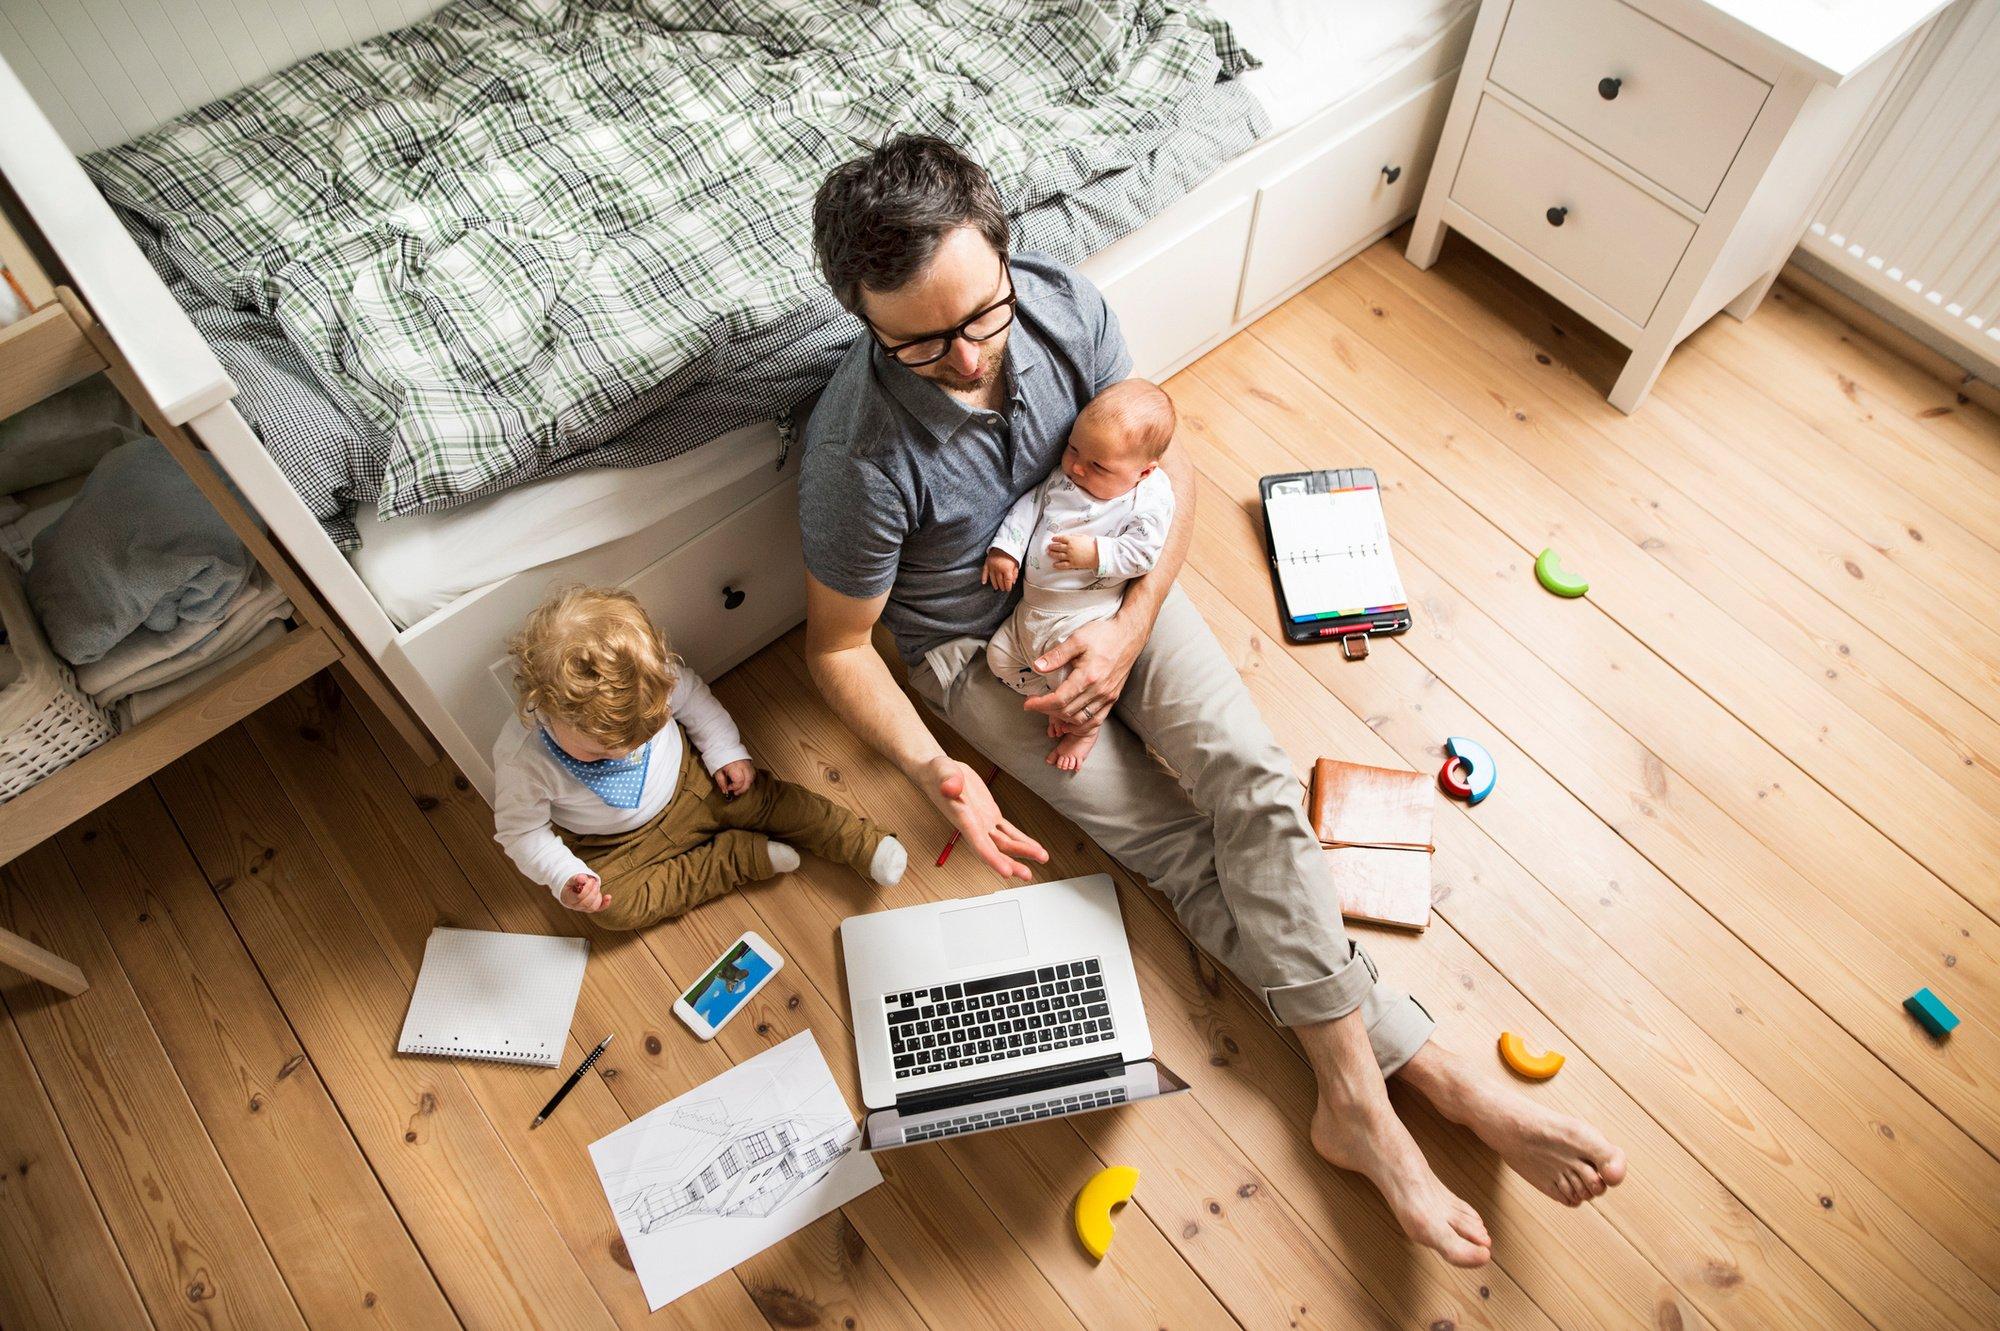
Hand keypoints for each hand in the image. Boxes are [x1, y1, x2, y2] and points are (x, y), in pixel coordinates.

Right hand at [560, 872, 609, 912]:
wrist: (572, 888)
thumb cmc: (571, 883)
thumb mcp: (571, 879)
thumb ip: (576, 878)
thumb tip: (582, 878)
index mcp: (568, 899)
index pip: (579, 897)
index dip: (587, 889)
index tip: (590, 880)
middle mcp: (575, 906)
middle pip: (587, 903)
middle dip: (593, 891)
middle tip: (594, 881)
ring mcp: (583, 908)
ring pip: (593, 907)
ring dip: (598, 896)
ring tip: (596, 885)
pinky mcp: (591, 908)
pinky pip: (599, 909)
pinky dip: (605, 904)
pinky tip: (608, 896)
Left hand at [713, 759, 754, 796]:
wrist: (721, 746)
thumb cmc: (718, 756)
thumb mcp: (716, 771)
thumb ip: (721, 782)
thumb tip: (725, 790)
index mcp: (733, 766)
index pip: (739, 781)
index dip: (734, 787)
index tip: (728, 788)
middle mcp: (742, 764)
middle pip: (748, 780)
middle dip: (743, 789)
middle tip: (736, 792)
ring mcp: (747, 762)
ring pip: (752, 776)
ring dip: (747, 784)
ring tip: (739, 787)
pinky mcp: (749, 761)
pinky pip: (752, 772)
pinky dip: (749, 779)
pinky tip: (743, 781)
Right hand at [925, 755, 1046, 881]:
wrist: (940, 774)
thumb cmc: (938, 773)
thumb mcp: (942, 771)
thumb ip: (947, 780)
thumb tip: (950, 787)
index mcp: (963, 819)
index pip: (978, 843)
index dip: (992, 859)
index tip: (1005, 872)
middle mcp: (974, 826)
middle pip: (994, 850)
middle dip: (1011, 863)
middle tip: (1026, 874)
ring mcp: (983, 823)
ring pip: (1005, 843)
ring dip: (1022, 851)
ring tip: (1041, 858)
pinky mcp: (990, 815)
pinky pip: (1008, 831)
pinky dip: (1021, 839)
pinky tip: (1033, 847)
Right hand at [982, 550, 1018, 592]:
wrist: (1004, 543)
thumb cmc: (1011, 553)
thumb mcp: (1016, 563)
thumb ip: (1015, 573)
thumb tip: (1013, 581)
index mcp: (1006, 569)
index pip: (1007, 581)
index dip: (1008, 587)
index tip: (1008, 589)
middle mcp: (998, 569)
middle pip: (1000, 581)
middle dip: (1002, 586)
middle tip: (1003, 589)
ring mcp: (992, 566)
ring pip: (993, 578)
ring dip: (995, 584)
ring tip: (996, 587)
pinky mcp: (987, 563)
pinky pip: (984, 572)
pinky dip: (984, 578)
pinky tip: (984, 582)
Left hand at [1023, 612, 1143, 728]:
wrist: (1129, 635)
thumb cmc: (1104, 634)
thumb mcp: (1077, 639)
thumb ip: (1057, 655)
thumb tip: (1037, 666)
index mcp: (1088, 677)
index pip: (1059, 700)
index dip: (1040, 705)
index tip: (1028, 703)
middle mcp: (1099, 691)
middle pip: (1067, 713)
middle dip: (1047, 711)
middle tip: (1035, 704)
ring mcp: (1108, 696)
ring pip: (1081, 720)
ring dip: (1062, 720)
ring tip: (1049, 711)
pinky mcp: (1113, 697)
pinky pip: (1095, 720)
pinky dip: (1080, 724)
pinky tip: (1070, 720)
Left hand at [1047, 533, 1096, 570]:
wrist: (1097, 554)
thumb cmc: (1091, 545)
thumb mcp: (1083, 537)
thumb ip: (1074, 536)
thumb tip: (1069, 536)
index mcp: (1071, 540)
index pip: (1061, 538)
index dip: (1055, 539)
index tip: (1053, 539)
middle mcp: (1069, 548)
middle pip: (1057, 547)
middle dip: (1052, 546)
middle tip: (1049, 546)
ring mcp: (1070, 556)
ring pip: (1058, 555)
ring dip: (1052, 554)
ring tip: (1049, 553)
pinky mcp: (1072, 564)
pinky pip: (1063, 565)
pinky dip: (1057, 565)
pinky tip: (1054, 565)